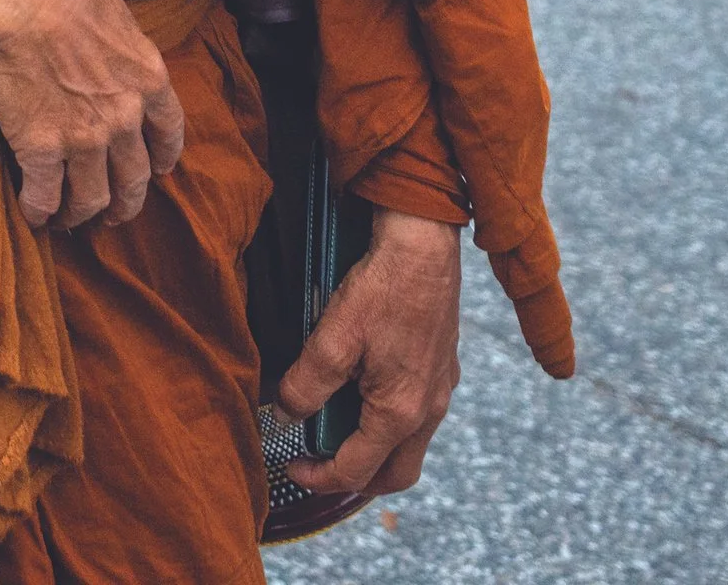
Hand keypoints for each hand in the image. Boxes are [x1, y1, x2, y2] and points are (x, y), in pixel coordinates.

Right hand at [0, 0, 185, 228]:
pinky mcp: (40, 148)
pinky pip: (44, 197)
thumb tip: (114, 60)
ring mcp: (84, 139)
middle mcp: (125, 119)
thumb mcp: (117, 15)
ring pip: (92, 199)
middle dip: (124, 203)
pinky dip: (39, 212)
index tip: (155, 169)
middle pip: (134, 180)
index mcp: (149, 81)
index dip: (162, 159)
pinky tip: (33, 216)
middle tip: (111, 212)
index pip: (169, 135)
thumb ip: (125, 52)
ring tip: (68, 220)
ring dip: (81, 215)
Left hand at [278, 208, 463, 497]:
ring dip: (375, 452)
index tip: (291, 469)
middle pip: (396, 473)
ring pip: (410, 445)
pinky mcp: (442, 367)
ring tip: (336, 433)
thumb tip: (285, 414)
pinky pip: (419, 416)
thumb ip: (306, 385)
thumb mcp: (332, 338)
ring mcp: (440, 389)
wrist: (423, 245)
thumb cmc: (382, 288)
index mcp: (400, 412)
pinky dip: (390, 424)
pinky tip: (364, 396)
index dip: (319, 478)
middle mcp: (429, 410)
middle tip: (319, 469)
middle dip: (358, 482)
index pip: (357, 470)